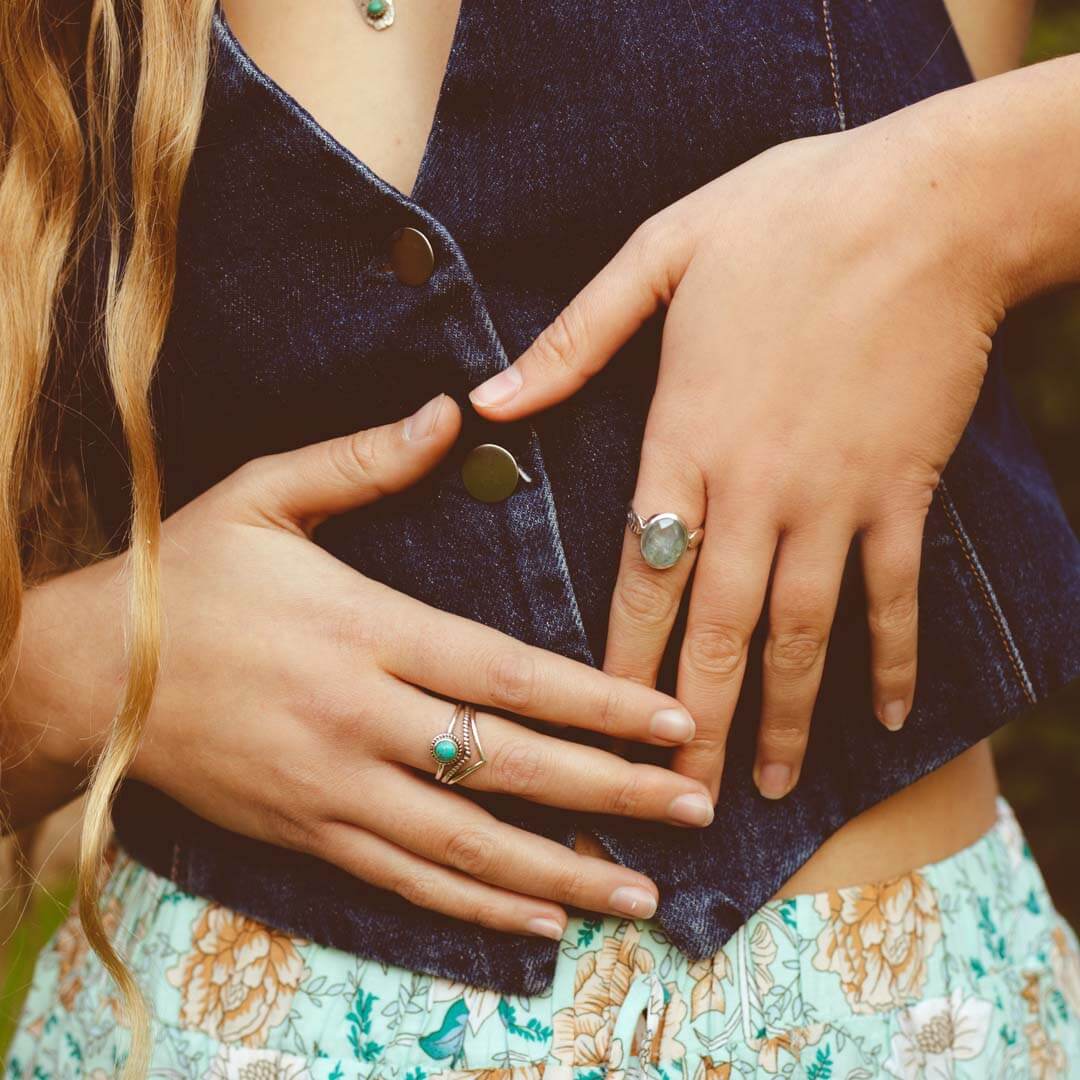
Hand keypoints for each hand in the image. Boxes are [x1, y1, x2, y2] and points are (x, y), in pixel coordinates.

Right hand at [32, 395, 714, 937]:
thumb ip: (362, 457)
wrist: (83, 675)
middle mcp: (361, 719)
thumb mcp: (262, 495)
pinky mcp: (306, 834)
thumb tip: (450, 413)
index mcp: (365, 630)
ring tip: (642, 890)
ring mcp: (333, 789)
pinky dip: (477, 906)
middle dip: (613, 790)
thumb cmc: (181, 578)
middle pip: (510, 766)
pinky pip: (406, 881)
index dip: (599, 703)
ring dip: (565, 870)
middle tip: (694, 803)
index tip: (668, 719)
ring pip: (469, 845)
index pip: (508, 675)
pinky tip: (538, 921)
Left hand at [469, 112, 1003, 801]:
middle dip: (697, 724)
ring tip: (774, 788)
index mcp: (683, 437)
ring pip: (802, 632)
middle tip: (678, 801)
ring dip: (787, 716)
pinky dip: (891, 655)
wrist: (928, 203)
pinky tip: (890, 713)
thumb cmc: (786, 216)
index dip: (620, 663)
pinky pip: (894, 592)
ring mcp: (833, 497)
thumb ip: (572, 338)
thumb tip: (487, 399)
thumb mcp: (660, 252)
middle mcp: (754, 488)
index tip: (604, 732)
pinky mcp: (900, 490)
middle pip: (717, 630)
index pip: (641, 576)